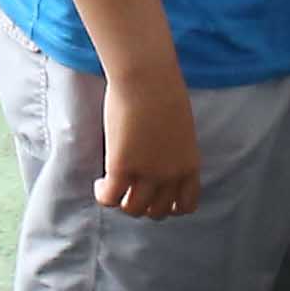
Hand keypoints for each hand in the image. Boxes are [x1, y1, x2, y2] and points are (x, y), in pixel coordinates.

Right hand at [94, 71, 201, 219]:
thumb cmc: (164, 93)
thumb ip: (175, 151)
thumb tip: (160, 159)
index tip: (159, 199)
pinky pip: (110, 198)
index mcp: (190, 165)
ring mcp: (147, 174)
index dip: (172, 207)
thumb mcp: (181, 130)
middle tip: (131, 191)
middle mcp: (171, 175)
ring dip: (122, 202)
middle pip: (158, 211)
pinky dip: (103, 195)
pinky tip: (99, 184)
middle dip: (145, 205)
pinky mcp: (121, 168)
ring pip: (133, 209)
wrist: (148, 79)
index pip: (187, 204)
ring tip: (113, 187)